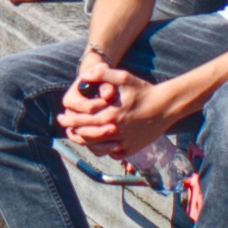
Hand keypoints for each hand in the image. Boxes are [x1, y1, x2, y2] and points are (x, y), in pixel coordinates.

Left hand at [61, 62, 187, 152]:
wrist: (166, 106)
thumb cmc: (144, 91)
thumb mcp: (124, 77)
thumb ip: (102, 74)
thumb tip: (84, 75)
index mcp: (110, 114)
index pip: (82, 120)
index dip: (69, 119)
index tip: (61, 117)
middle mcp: (116, 130)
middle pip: (86, 135)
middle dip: (73, 131)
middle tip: (65, 128)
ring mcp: (124, 142)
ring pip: (97, 147)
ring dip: (85, 142)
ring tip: (79, 136)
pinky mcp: (132, 149)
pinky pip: (113, 154)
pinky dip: (103, 150)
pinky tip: (98, 144)